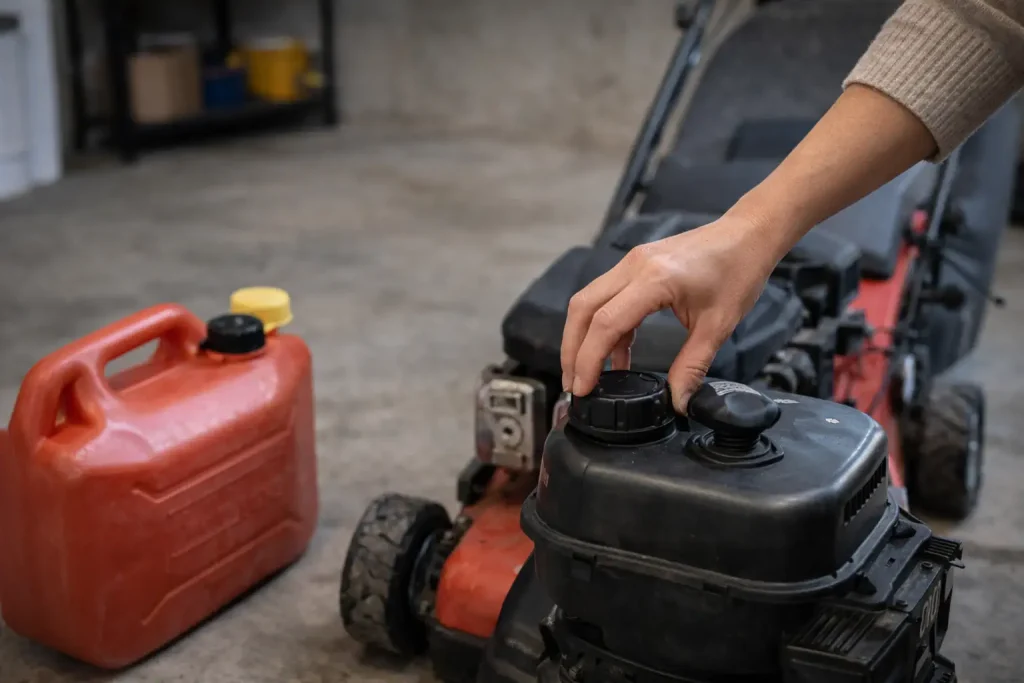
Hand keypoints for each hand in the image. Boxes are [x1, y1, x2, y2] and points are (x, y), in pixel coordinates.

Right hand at [560, 214, 780, 411]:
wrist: (748, 234)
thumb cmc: (738, 269)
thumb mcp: (718, 325)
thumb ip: (693, 365)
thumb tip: (679, 401)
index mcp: (655, 279)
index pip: (605, 323)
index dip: (588, 360)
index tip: (583, 388)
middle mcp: (634, 266)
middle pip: (582, 309)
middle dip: (572, 350)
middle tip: (574, 384)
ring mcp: (632, 262)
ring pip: (588, 301)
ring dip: (582, 337)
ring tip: (588, 373)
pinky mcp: (635, 264)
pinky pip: (607, 296)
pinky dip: (604, 326)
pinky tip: (618, 354)